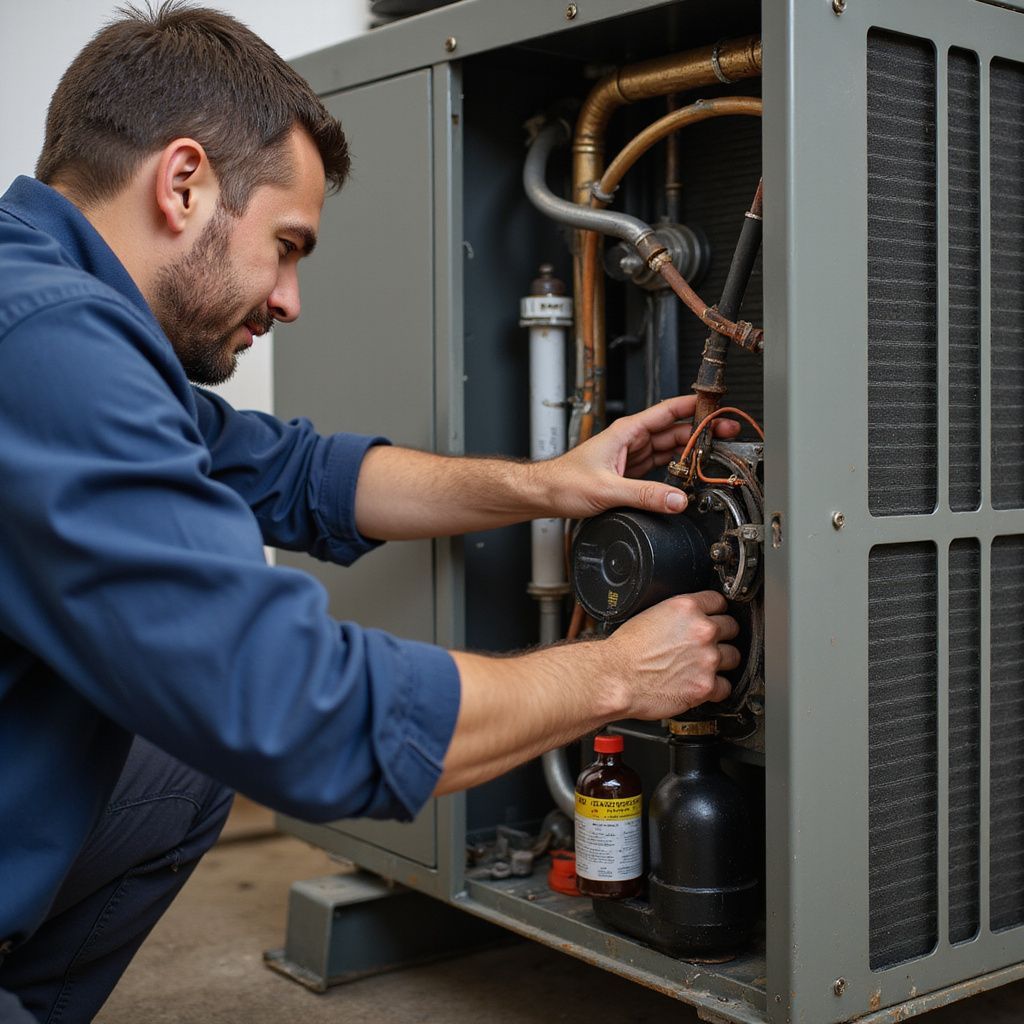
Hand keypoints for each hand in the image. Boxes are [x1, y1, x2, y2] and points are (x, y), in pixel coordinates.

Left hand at [538, 395, 740, 518]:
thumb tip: (676, 500)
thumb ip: (644, 495)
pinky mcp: (629, 473)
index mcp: (626, 432)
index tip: (717, 405)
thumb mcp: (607, 489)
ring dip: (691, 450)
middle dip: (702, 430)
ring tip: (716, 453)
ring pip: (668, 448)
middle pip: (674, 430)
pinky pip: (659, 465)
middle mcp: (630, 440)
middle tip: (728, 433)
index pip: (667, 411)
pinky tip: (689, 475)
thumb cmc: (563, 482)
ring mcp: (630, 456)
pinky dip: (676, 469)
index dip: (694, 406)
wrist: (544, 495)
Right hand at [604, 591, 739, 718]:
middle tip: (708, 644)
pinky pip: (726, 686)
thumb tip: (686, 622)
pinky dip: (716, 688)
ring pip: (734, 656)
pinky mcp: (705, 685)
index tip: (714, 617)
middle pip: (732, 627)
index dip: (715, 611)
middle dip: (722, 635)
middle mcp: (702, 631)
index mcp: (686, 608)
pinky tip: (703, 684)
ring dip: (722, 661)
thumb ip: (676, 616)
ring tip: (705, 666)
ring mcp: (707, 659)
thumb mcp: (648, 615)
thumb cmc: (624, 651)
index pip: (718, 601)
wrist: (615, 678)